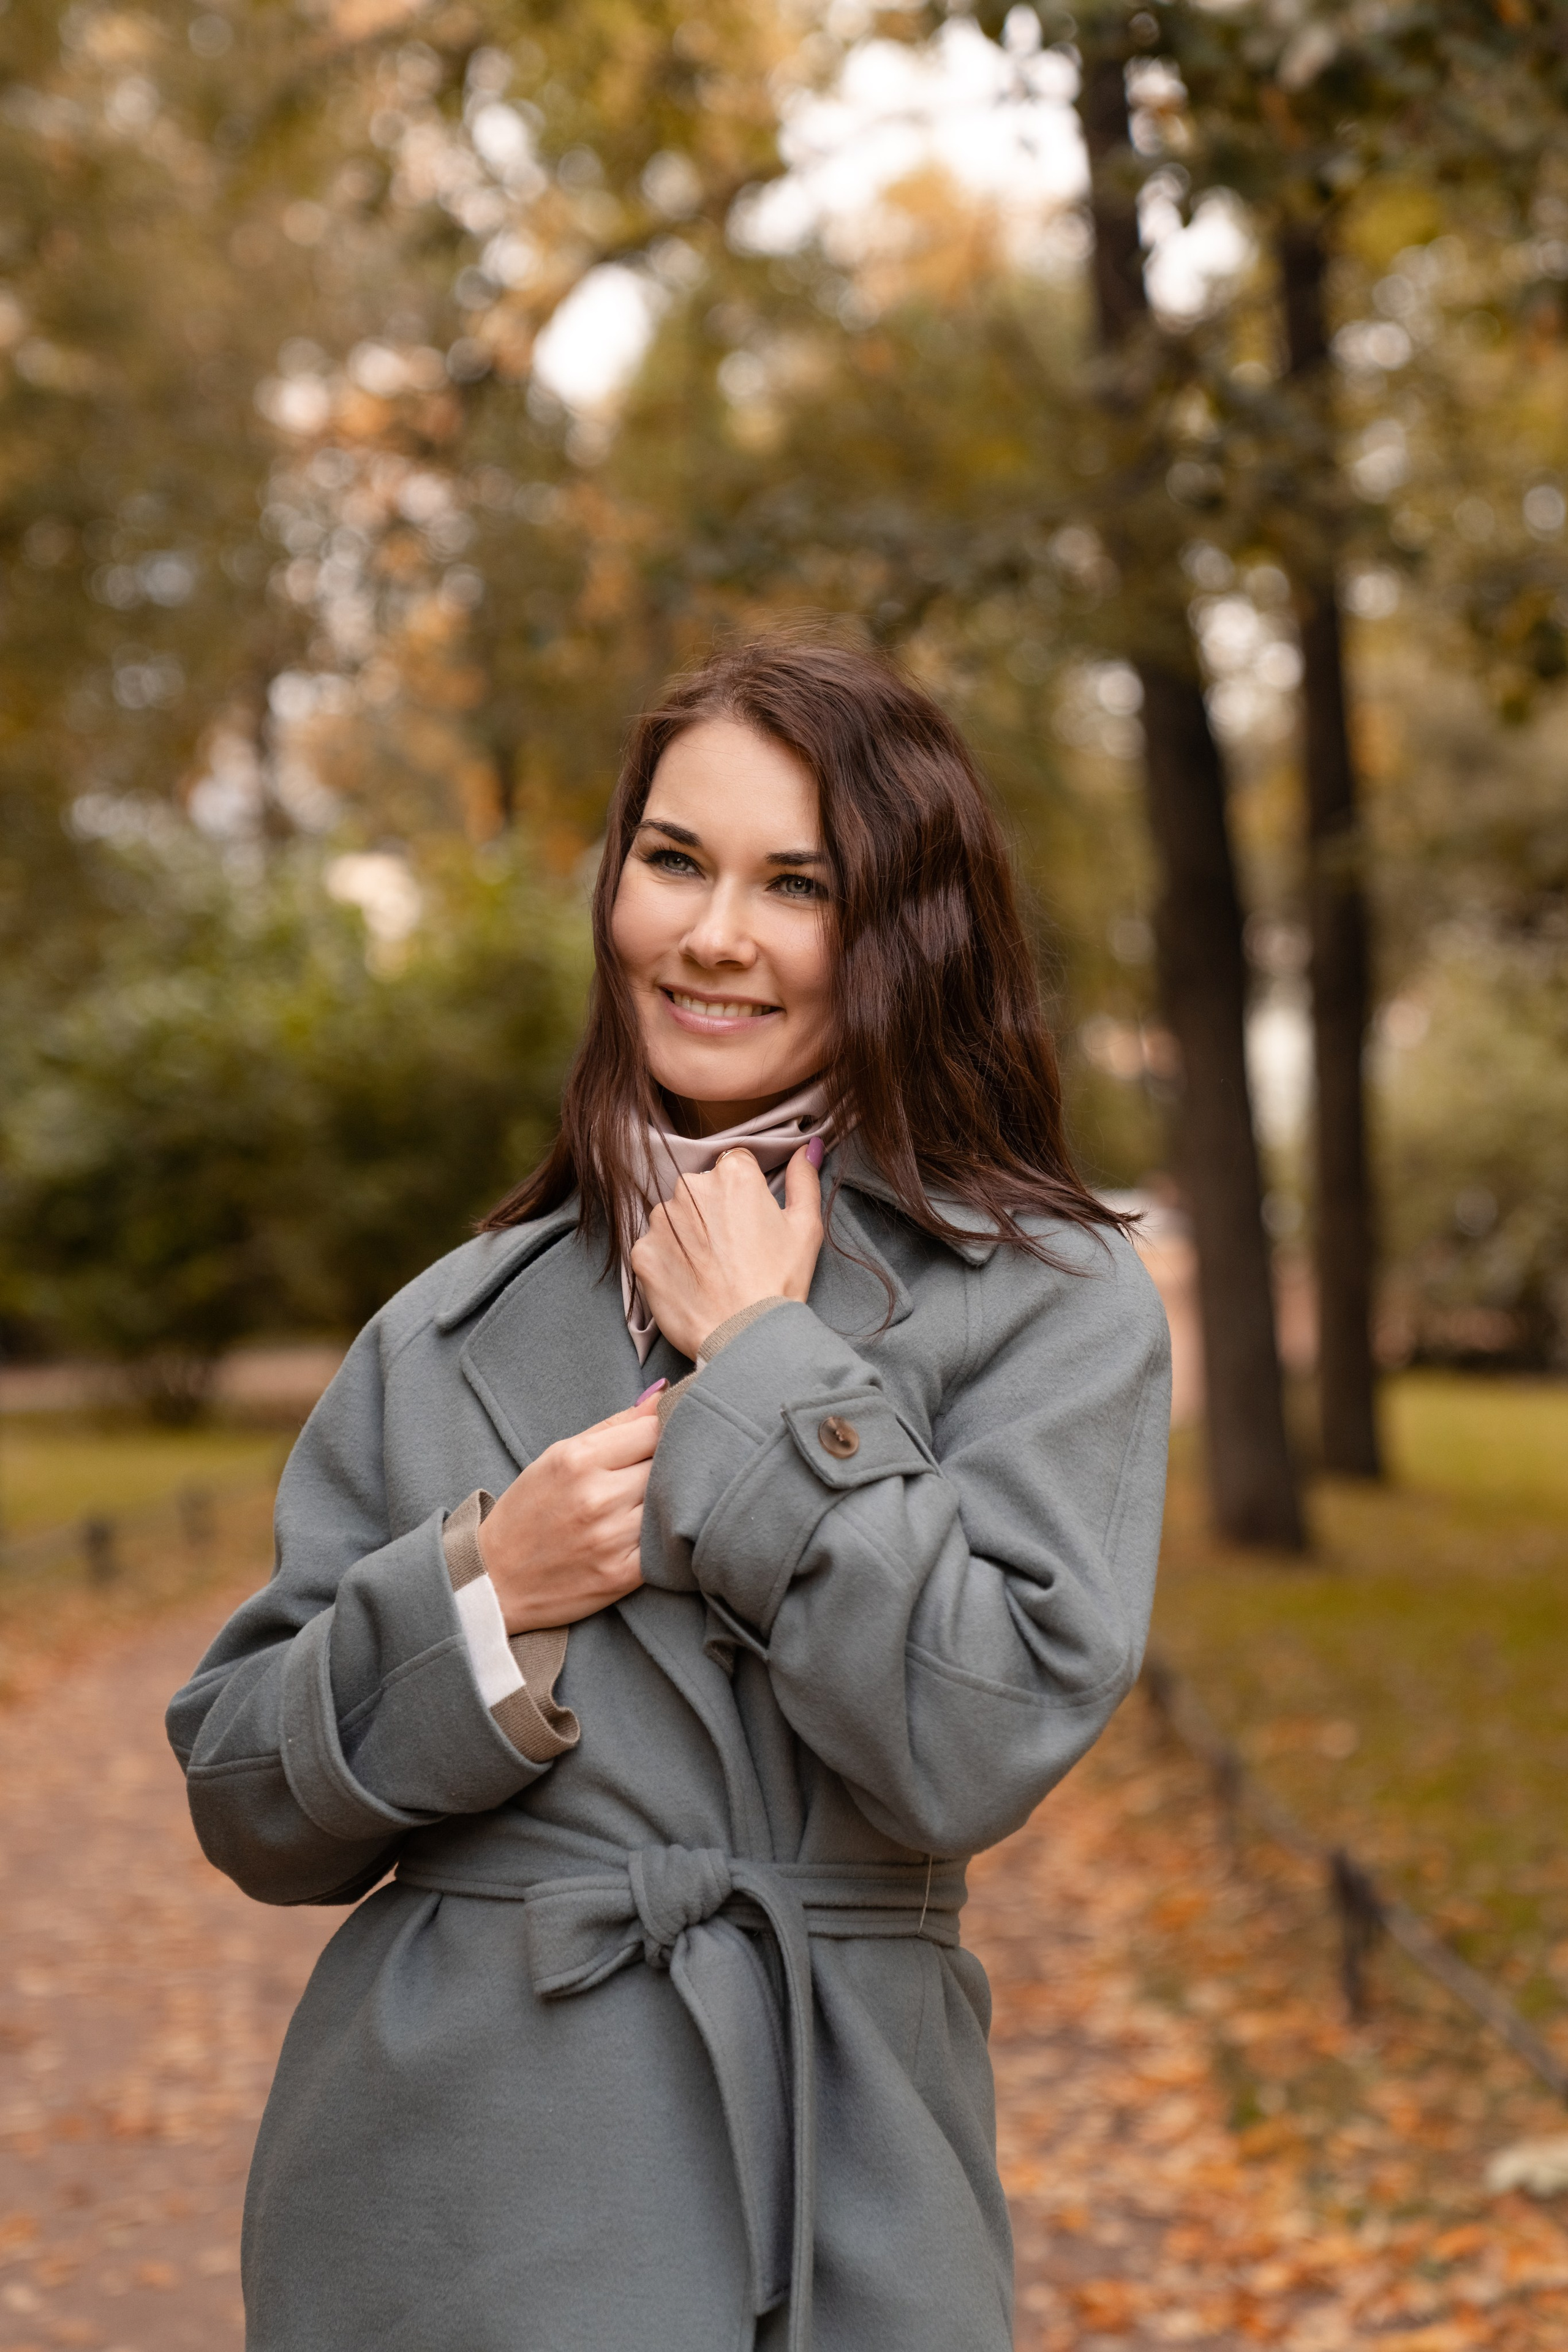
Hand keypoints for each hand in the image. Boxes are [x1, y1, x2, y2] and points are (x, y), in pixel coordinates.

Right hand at [477, 1394, 660, 1632]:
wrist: (496, 1579)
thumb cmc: (528, 1511)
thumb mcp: (558, 1456)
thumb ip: (613, 1426)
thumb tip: (663, 1396)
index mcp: (578, 1460)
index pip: (654, 1429)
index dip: (662, 1433)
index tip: (657, 1442)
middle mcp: (598, 1497)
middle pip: (669, 1464)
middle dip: (669, 1465)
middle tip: (657, 1473)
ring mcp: (612, 1539)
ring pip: (673, 1503)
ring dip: (671, 1501)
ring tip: (652, 1504)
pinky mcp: (624, 1575)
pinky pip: (668, 1545)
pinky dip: (667, 1537)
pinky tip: (652, 1534)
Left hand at [627, 1143, 823, 1362]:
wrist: (745, 1337)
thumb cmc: (780, 1282)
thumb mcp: (806, 1227)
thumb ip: (803, 1179)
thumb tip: (807, 1146)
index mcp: (733, 1174)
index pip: (734, 1166)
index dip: (745, 1196)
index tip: (750, 1223)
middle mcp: (691, 1187)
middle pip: (701, 1190)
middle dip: (713, 1212)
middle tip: (733, 1251)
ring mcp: (661, 1220)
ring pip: (674, 1217)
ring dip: (688, 1236)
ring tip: (711, 1271)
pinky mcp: (642, 1252)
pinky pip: (654, 1248)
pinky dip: (668, 1262)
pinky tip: (690, 1283)